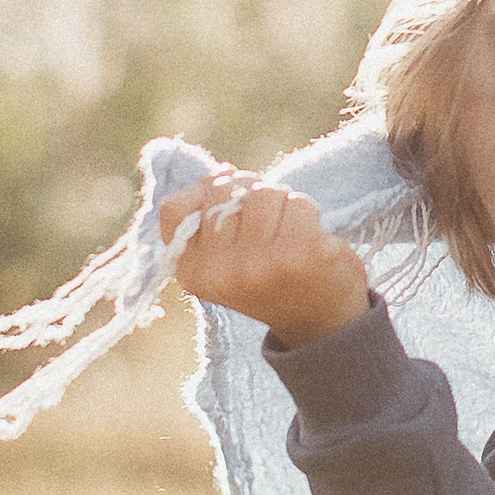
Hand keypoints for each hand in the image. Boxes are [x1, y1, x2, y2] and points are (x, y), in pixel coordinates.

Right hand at [159, 165, 371, 347]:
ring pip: (264, 191)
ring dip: (282, 201)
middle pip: (223, 189)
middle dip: (248, 189)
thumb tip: (222, 171)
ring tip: (287, 230)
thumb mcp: (224, 261)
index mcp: (193, 271)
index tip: (229, 202)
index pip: (175, 208)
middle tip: (265, 215)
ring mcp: (258, 264)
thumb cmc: (270, 279)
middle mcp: (219, 271)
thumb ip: (211, 221)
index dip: (204, 190)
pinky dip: (307, 211)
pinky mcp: (298, 255)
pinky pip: (298, 202)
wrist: (319, 323)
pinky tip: (309, 239)